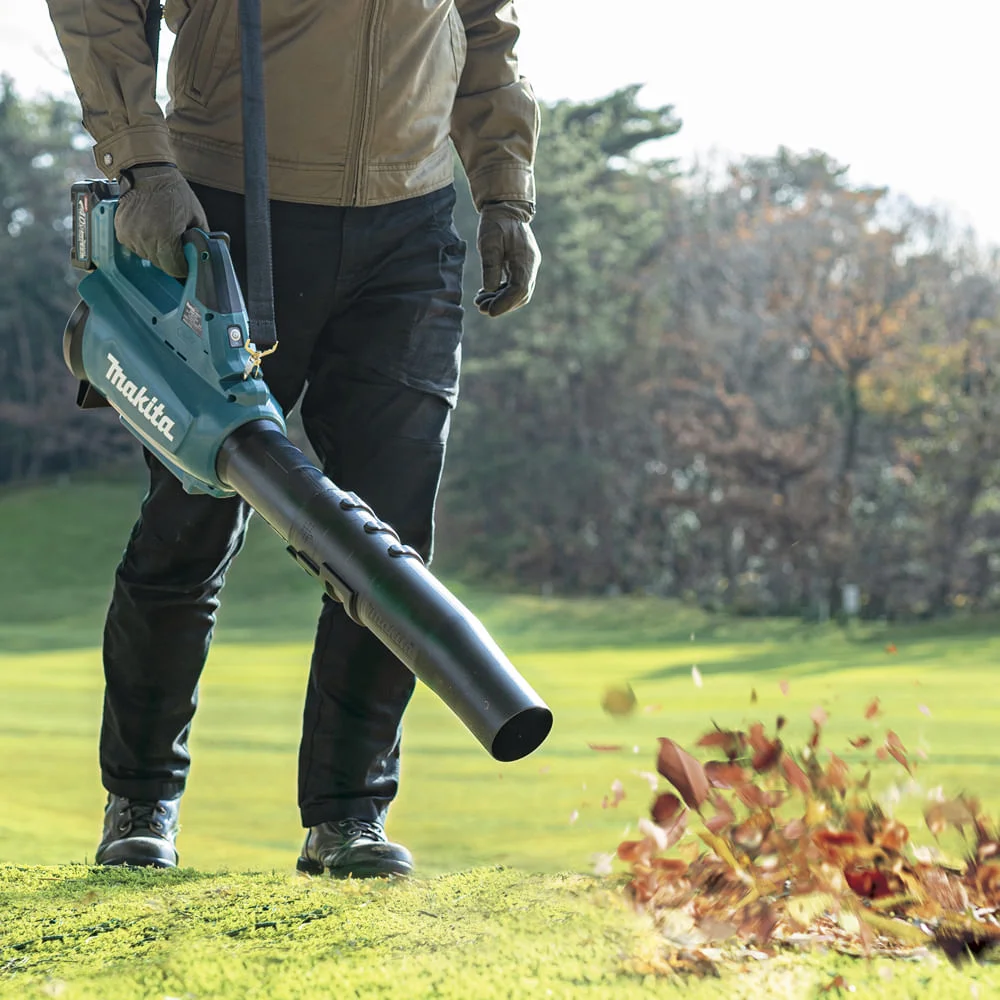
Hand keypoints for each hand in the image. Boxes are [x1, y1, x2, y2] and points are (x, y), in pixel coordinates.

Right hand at [115, 164, 208, 277]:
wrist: (148, 173)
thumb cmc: (173, 192)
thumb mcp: (196, 216)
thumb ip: (201, 239)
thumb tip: (204, 256)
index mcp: (165, 235)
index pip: (174, 267)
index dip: (183, 266)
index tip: (186, 261)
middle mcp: (145, 237)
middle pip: (160, 264)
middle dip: (170, 258)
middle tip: (175, 243)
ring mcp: (131, 235)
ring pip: (147, 257)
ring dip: (155, 251)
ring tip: (161, 232)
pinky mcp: (121, 232)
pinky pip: (134, 248)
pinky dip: (143, 243)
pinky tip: (149, 229)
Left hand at [474, 201, 539, 316]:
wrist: (505, 209)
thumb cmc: (496, 224)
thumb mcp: (488, 243)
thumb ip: (490, 266)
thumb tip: (490, 290)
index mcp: (525, 260)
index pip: (519, 289)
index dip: (505, 304)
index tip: (490, 312)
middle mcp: (531, 265)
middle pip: (521, 295)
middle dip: (502, 305)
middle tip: (482, 308)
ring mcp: (528, 266)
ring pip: (519, 293)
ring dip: (501, 301)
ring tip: (481, 302)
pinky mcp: (522, 267)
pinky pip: (515, 286)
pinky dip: (503, 293)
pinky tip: (487, 294)